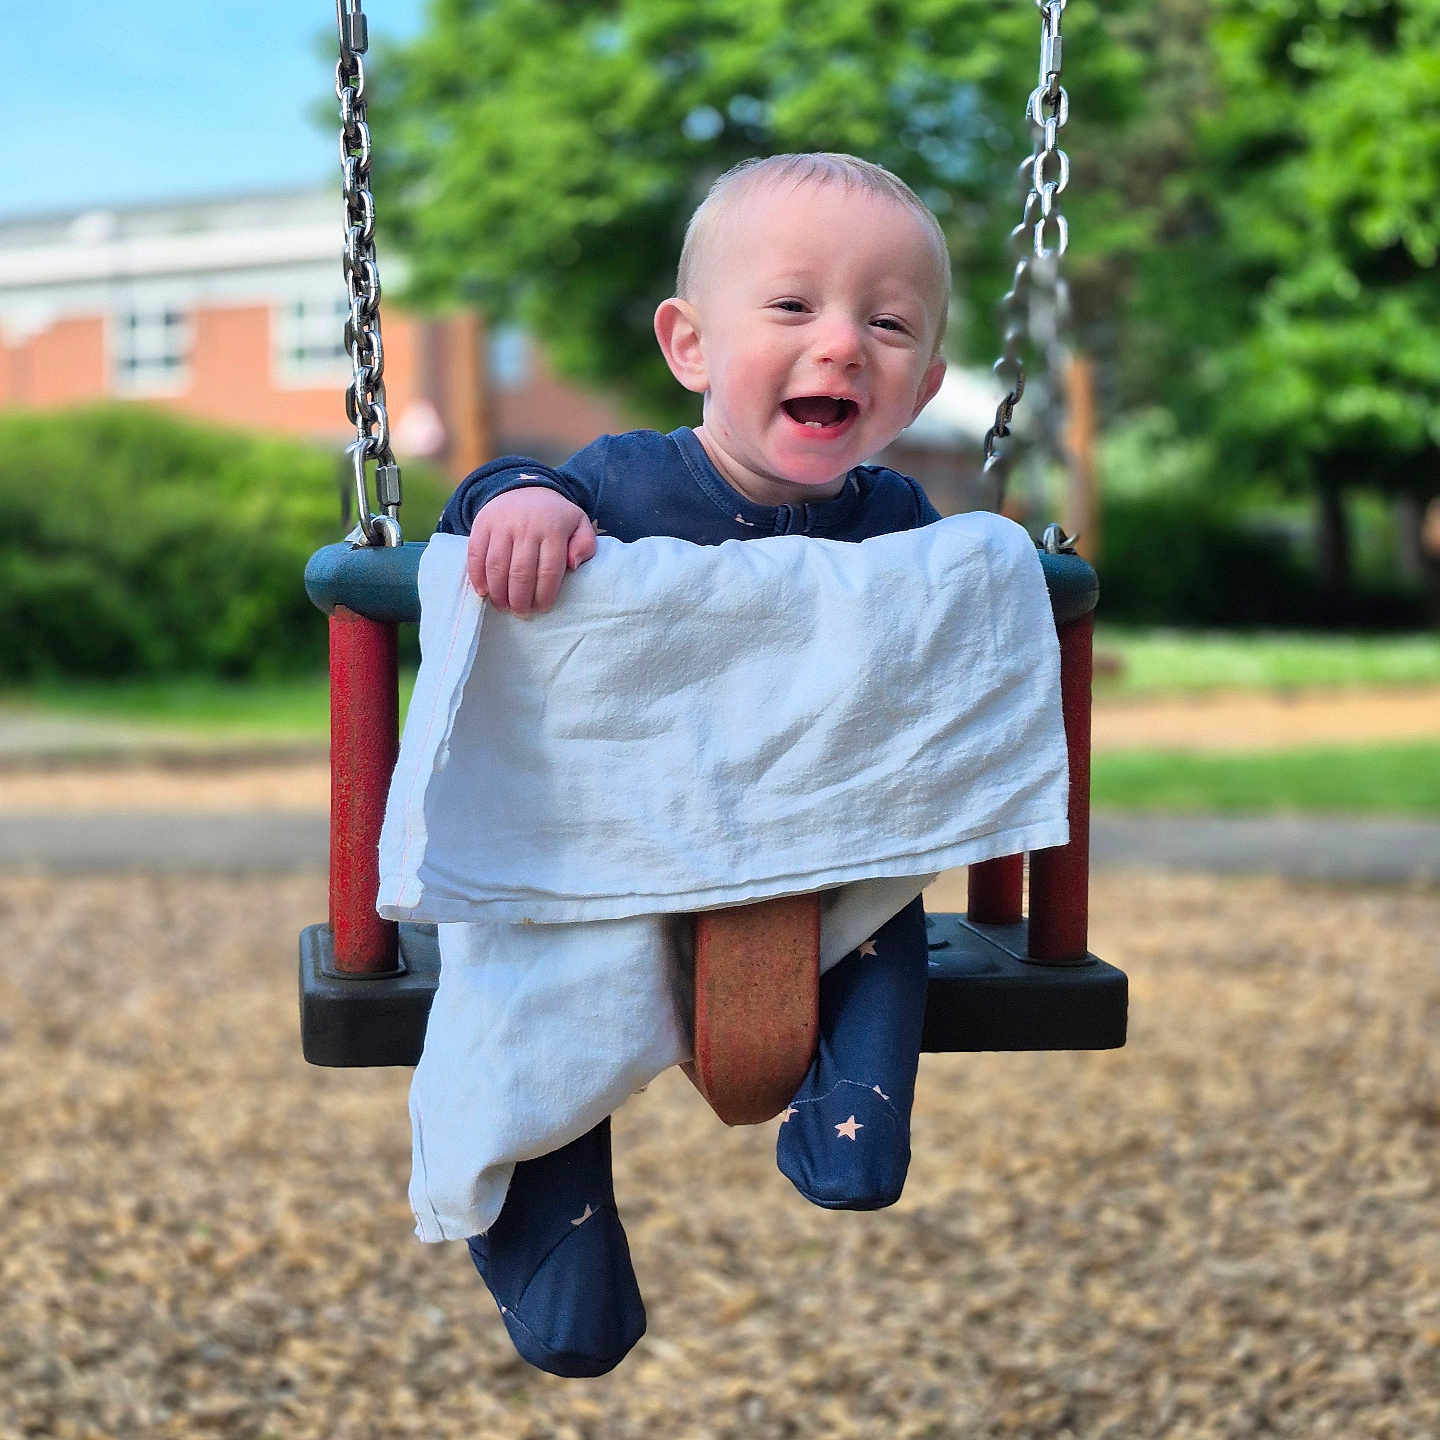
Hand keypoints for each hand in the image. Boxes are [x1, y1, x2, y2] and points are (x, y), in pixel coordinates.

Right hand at [467, 486, 597, 614]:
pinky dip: (477, 576)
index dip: (544, 594)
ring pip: (496, 566)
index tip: (542, 608)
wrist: (524, 486)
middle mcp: (526, 526)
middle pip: (521, 572)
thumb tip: (573, 565)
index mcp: (553, 529)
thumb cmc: (555, 516)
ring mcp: (502, 524)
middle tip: (521, 612)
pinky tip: (483, 592)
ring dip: (498, 592)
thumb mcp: (579, 525)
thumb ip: (585, 545)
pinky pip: (475, 554)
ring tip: (503, 606)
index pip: (549, 570)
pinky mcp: (482, 524)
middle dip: (520, 599)